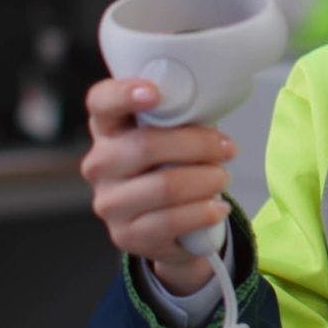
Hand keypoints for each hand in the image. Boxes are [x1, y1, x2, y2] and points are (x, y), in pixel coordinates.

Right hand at [79, 78, 236, 294]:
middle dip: (198, 145)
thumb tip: (209, 103)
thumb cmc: (172, 165)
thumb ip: (179, 116)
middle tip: (227, 149)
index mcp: (108, 128)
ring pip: (164, 186)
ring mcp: (109, 202)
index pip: (102, 102)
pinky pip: (171, 221)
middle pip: (146, 146)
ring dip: (206, 180)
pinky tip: (217, 208)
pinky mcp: (126, 234)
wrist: (167, 225)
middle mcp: (100, 164)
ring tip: (222, 178)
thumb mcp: (172, 135)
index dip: (124, 94)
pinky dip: (203, 212)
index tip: (155, 93)